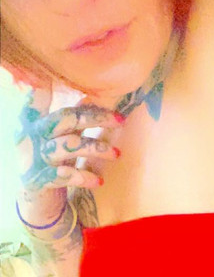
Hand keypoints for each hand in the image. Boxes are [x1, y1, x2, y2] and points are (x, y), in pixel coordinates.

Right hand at [10, 73, 124, 227]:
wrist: (35, 198)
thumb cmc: (50, 161)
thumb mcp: (56, 137)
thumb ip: (70, 119)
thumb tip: (92, 95)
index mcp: (32, 121)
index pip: (39, 98)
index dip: (48, 86)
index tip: (66, 78)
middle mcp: (30, 136)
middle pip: (65, 119)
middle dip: (96, 117)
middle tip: (120, 120)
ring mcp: (34, 158)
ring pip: (69, 146)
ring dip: (96, 148)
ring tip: (116, 153)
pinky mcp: (39, 180)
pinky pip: (64, 175)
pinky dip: (83, 176)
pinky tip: (99, 180)